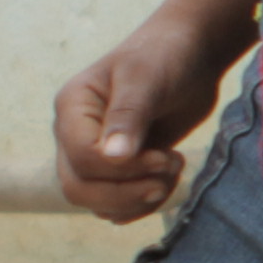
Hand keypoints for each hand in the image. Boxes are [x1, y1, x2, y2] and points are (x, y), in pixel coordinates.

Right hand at [54, 20, 229, 223]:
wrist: (190, 56)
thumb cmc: (166, 56)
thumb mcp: (147, 78)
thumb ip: (129, 116)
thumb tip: (112, 156)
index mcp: (72, 107)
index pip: (81, 157)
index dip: (123, 168)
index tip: (164, 155)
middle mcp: (73, 134)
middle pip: (78, 188)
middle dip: (127, 192)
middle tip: (171, 168)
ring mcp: (92, 154)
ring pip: (96, 203)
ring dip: (138, 199)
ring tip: (173, 167)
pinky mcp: (116, 169)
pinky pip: (116, 206)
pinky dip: (142, 204)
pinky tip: (168, 179)